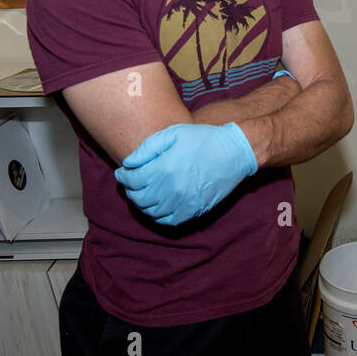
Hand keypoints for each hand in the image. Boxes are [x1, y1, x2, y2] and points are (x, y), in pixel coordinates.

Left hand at [114, 122, 257, 225]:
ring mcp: (182, 202)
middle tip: (131, 184)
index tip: (122, 172)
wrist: (234, 152)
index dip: (123, 177)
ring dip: (142, 204)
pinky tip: (158, 206)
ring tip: (144, 194)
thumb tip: (128, 163)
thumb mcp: (173, 134)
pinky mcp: (194, 210)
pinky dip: (158, 216)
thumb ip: (147, 148)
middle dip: (130, 191)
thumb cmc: (203, 139)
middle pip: (139, 198)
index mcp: (163, 168)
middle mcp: (170, 189)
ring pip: (151, 212)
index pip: (131, 180)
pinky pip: (168, 221)